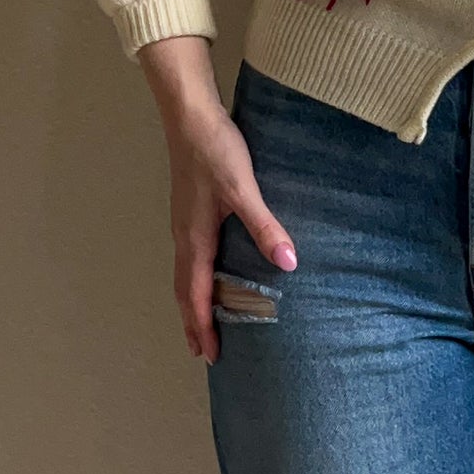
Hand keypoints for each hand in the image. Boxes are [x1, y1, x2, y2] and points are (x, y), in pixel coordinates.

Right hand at [139, 36, 297, 365]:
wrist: (191, 117)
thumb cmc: (215, 151)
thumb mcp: (243, 189)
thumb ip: (265, 226)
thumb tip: (289, 264)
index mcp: (195, 239)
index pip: (197, 295)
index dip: (203, 326)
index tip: (210, 356)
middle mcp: (184, 236)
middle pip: (185, 290)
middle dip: (194, 322)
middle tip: (204, 351)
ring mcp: (184, 222)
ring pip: (186, 273)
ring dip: (194, 301)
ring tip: (205, 320)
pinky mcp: (190, 208)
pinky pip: (190, 256)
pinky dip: (197, 277)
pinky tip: (211, 271)